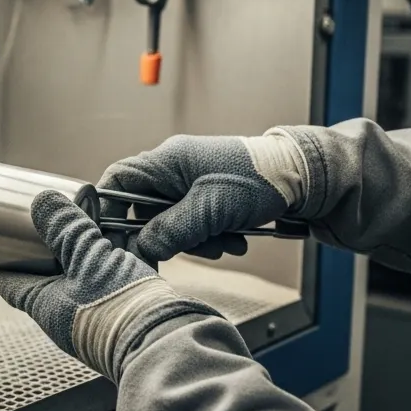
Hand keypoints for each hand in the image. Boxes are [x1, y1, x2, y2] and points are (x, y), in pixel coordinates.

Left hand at [0, 191, 219, 380]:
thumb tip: (43, 203)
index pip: (12, 284)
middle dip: (49, 249)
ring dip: (88, 250)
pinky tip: (127, 239)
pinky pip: (116, 278)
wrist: (166, 345)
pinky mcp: (126, 311)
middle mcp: (68, 314)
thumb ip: (66, 230)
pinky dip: (117, 258)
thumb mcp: (87, 260)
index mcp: (47, 306)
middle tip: (47, 224)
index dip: (0, 266)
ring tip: (90, 222)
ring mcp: (97, 314)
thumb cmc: (120, 310)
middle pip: (50, 276)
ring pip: (86, 274)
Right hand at [100, 134, 301, 261]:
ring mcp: (190, 182)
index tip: (116, 240)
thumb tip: (138, 249)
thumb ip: (170, 230)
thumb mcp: (210, 210)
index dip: (109, 212)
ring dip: (194, 240)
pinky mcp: (207, 195)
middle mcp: (173, 169)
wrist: (302, 176)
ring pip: (171, 220)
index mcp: (166, 161)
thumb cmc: (258, 180)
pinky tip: (232, 240)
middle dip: (165, 235)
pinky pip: (193, 222)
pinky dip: (209, 236)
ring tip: (223, 244)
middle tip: (185, 249)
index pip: (117, 182)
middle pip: (144, 209)